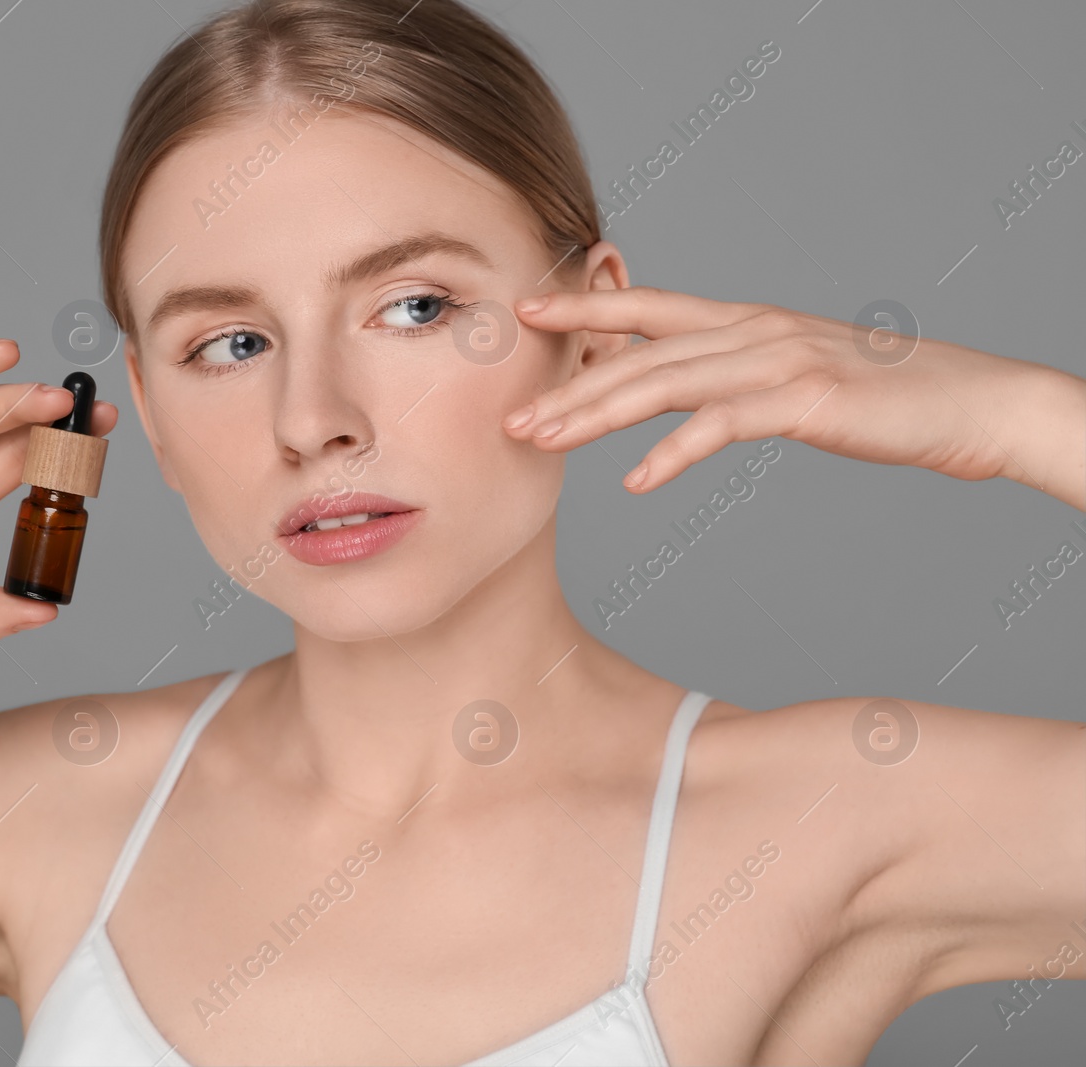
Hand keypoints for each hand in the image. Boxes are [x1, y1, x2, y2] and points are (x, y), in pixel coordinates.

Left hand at [502, 287, 1054, 493]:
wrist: (968, 402)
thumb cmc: (878, 394)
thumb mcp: (790, 370)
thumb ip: (732, 373)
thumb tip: (680, 388)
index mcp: (744, 320)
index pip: (647, 306)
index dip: (585, 307)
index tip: (525, 312)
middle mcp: (751, 330)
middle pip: (638, 355)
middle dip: (568, 386)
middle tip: (510, 415)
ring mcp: (776, 361)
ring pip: (663, 385)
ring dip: (595, 417)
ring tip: (543, 442)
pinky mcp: (802, 400)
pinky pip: (720, 426)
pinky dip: (672, 455)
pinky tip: (635, 481)